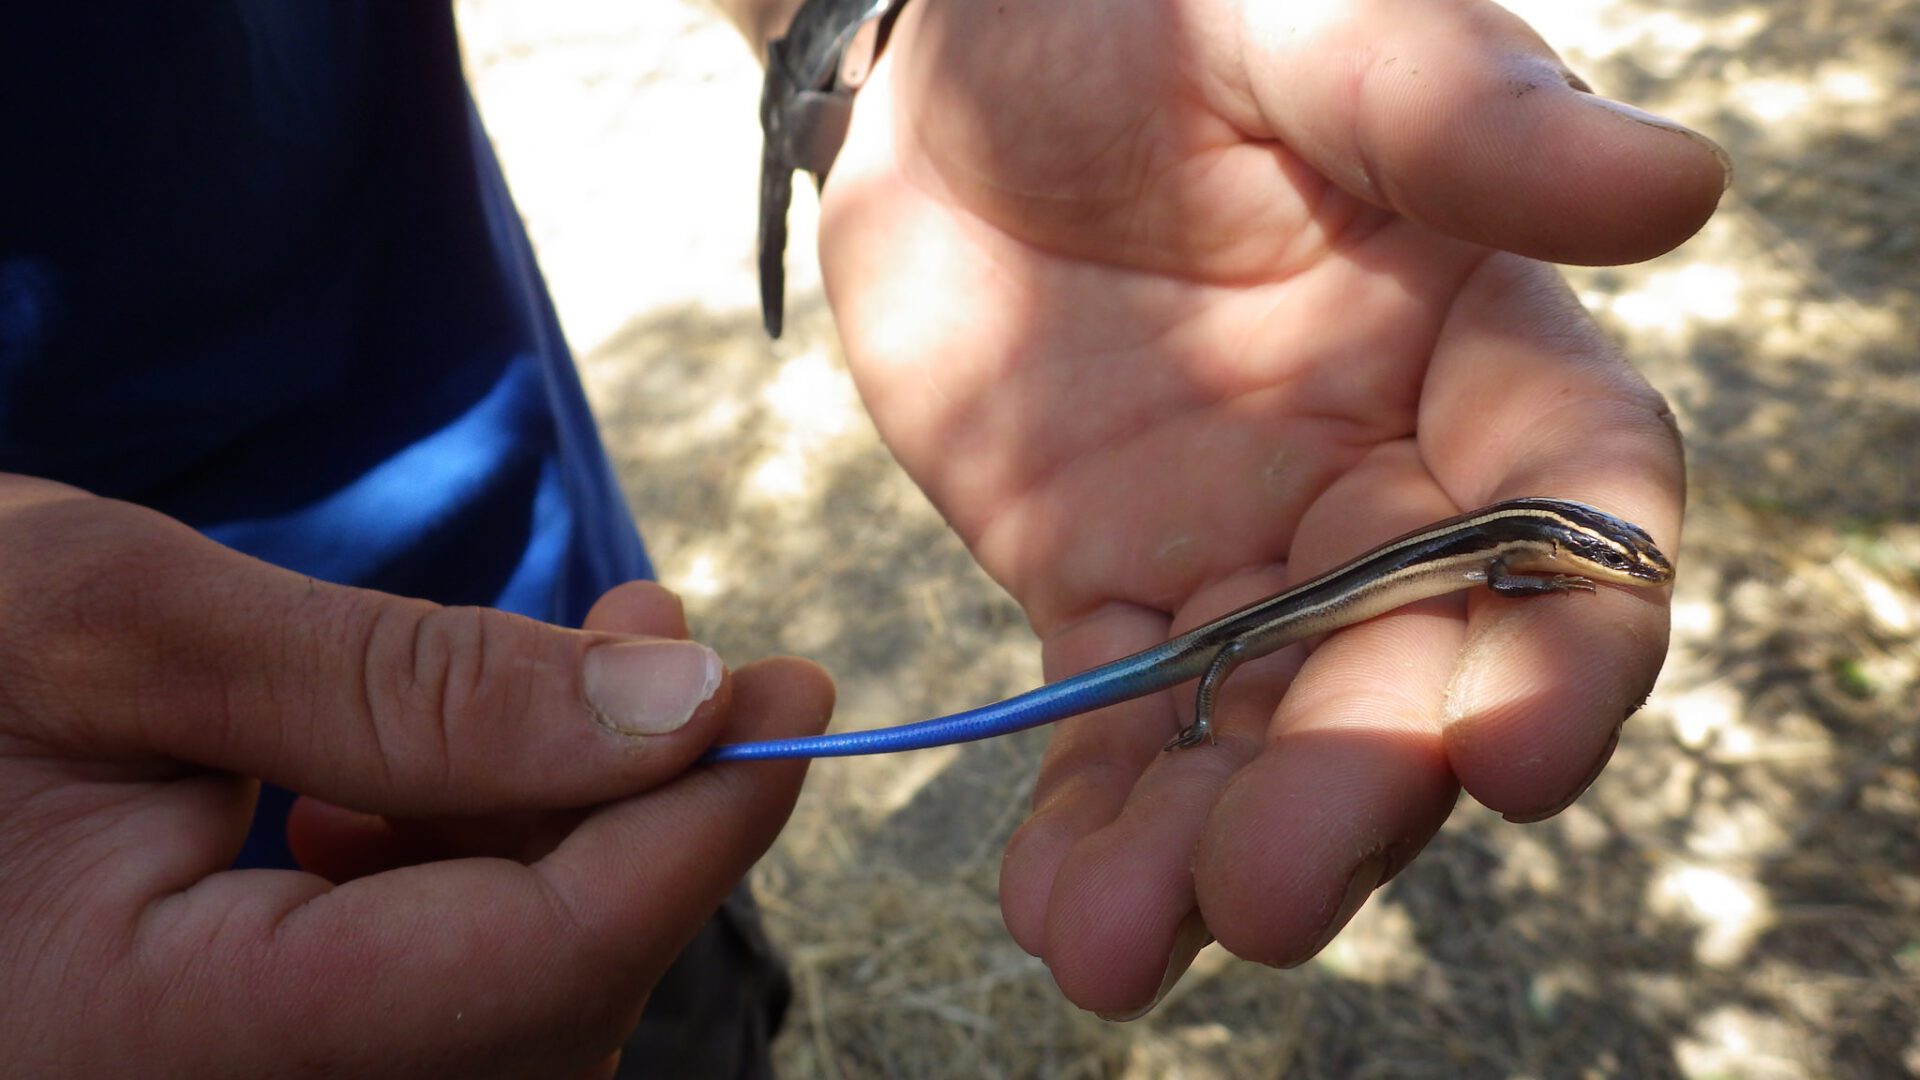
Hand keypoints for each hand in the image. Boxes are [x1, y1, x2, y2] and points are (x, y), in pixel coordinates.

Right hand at [0, 476, 830, 1075]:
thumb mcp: (121, 628)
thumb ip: (408, 684)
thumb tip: (679, 708)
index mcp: (144, 1058)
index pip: (522, 975)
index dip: (686, 831)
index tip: (792, 690)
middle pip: (533, 1008)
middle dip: (634, 820)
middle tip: (668, 647)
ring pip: (499, 1012)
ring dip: (563, 835)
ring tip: (561, 674)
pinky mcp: (219, 1069)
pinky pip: (420, 1008)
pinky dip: (474, 876)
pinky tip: (415, 777)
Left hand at [815, 0, 1717, 1013]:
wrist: (953, 63)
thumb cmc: (1147, 9)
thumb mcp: (1300, 25)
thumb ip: (1457, 115)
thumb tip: (1678, 186)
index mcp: (1477, 346)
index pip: (1572, 515)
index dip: (1570, 643)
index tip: (1527, 751)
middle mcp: (1384, 479)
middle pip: (1410, 666)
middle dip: (1355, 786)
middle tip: (1270, 888)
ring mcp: (1241, 551)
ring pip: (1258, 731)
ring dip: (1208, 849)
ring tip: (1125, 947)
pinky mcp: (1102, 590)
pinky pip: (1110, 727)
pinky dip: (1092, 825)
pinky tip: (1061, 919)